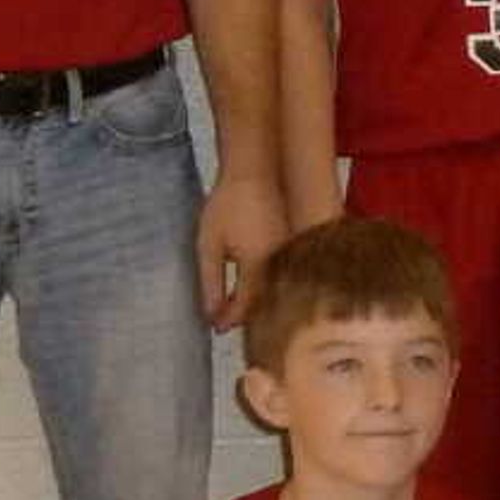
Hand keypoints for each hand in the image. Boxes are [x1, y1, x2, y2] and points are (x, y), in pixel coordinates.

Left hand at [197, 170, 288, 328]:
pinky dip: (263, 288)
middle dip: (242, 316)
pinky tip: (249, 287)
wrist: (254, 174)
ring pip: (272, 292)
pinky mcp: (291, 249)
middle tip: (221, 320)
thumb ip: (211, 281)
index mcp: (258, 267)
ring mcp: (288, 257)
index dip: (227, 319)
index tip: (213, 326)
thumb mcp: (209, 245)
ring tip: (231, 306)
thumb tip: (210, 313)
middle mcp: (279, 265)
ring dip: (253, 302)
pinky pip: (278, 277)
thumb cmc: (227, 206)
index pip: (245, 307)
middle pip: (263, 304)